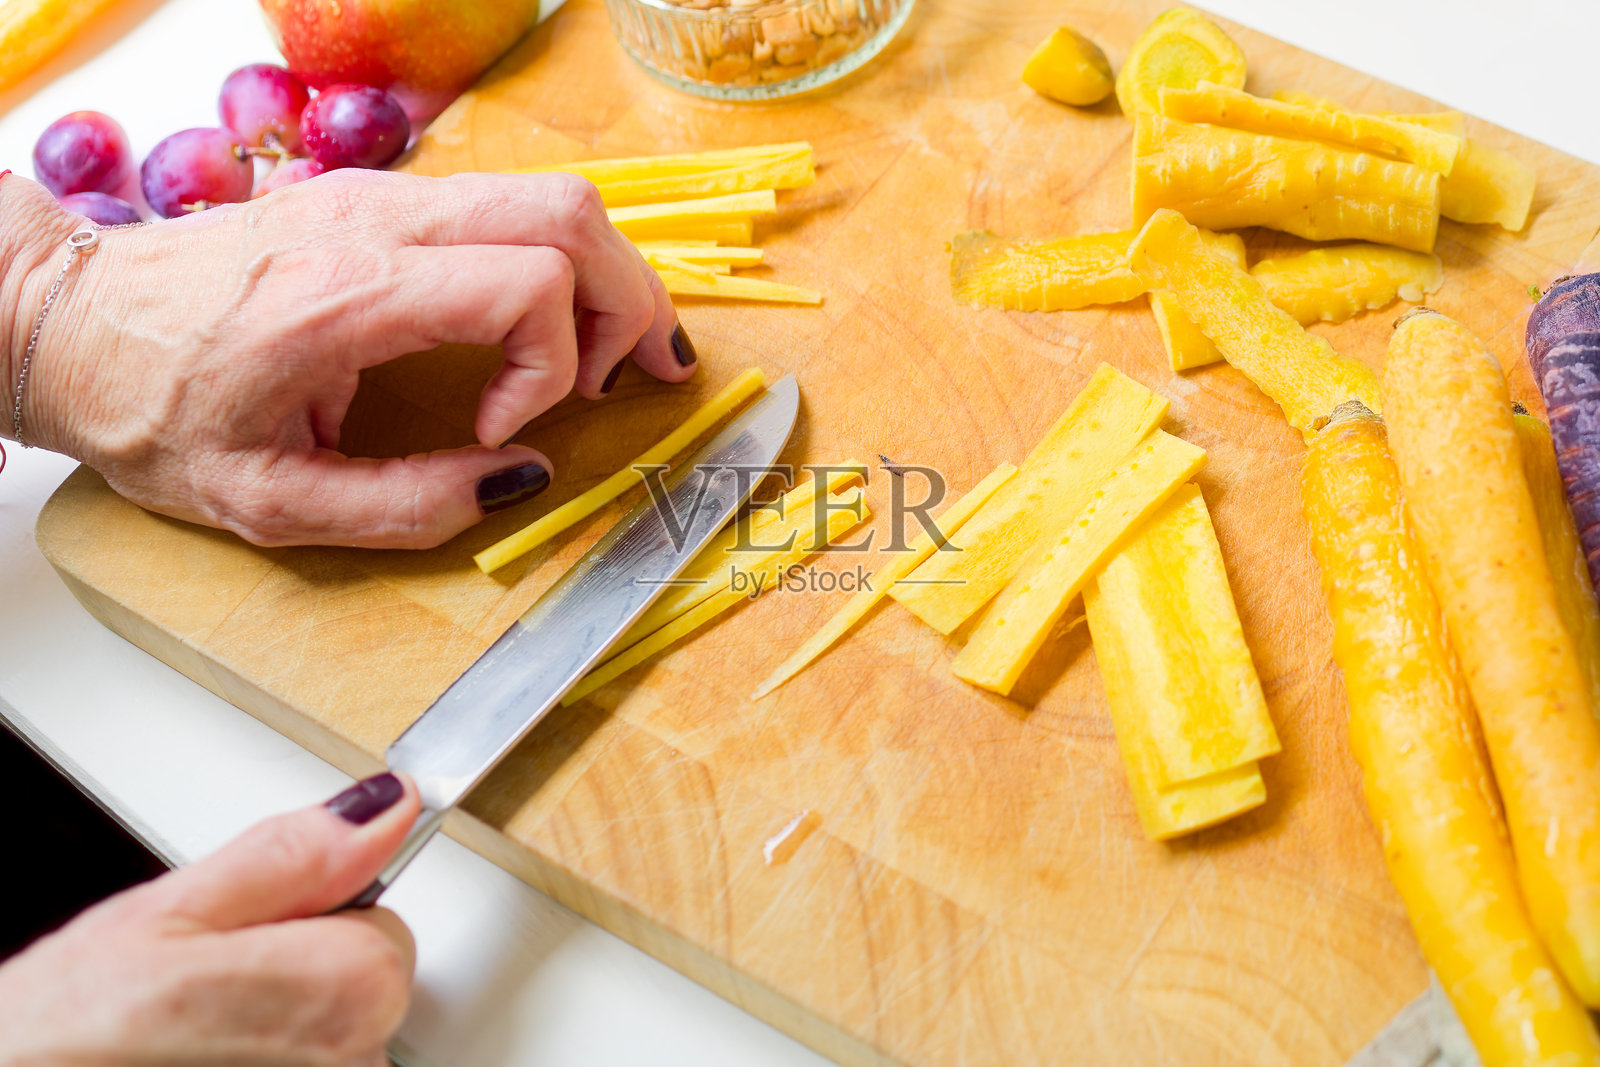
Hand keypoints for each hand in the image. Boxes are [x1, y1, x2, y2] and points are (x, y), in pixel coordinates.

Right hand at [0, 772, 420, 1066]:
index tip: (241, 943)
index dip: (306, 924)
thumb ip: (294, 857)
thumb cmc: (57, 1044)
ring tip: (186, 1048)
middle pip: (363, 991)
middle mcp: (358, 1061)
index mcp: (347, 988)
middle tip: (197, 999)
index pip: (382, 925)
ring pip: (331, 1046)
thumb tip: (383, 806)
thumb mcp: (168, 915)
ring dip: (274, 1038)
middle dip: (292, 981)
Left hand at [1, 168, 696, 547]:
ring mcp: (378, 194)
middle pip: (569, 215)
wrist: (70, 321)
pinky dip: (557, 262)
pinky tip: (553, 325)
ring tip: (614, 356)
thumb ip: (404, 507)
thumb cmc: (155, 411)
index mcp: (348, 293)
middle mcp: (375, 220)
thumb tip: (520, 480)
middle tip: (633, 380)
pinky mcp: (377, 197)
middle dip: (626, 304)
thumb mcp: (266, 502)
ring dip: (605, 277)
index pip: (528, 284)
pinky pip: (505, 205)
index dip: (548, 370)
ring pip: (550, 197)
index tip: (497, 433)